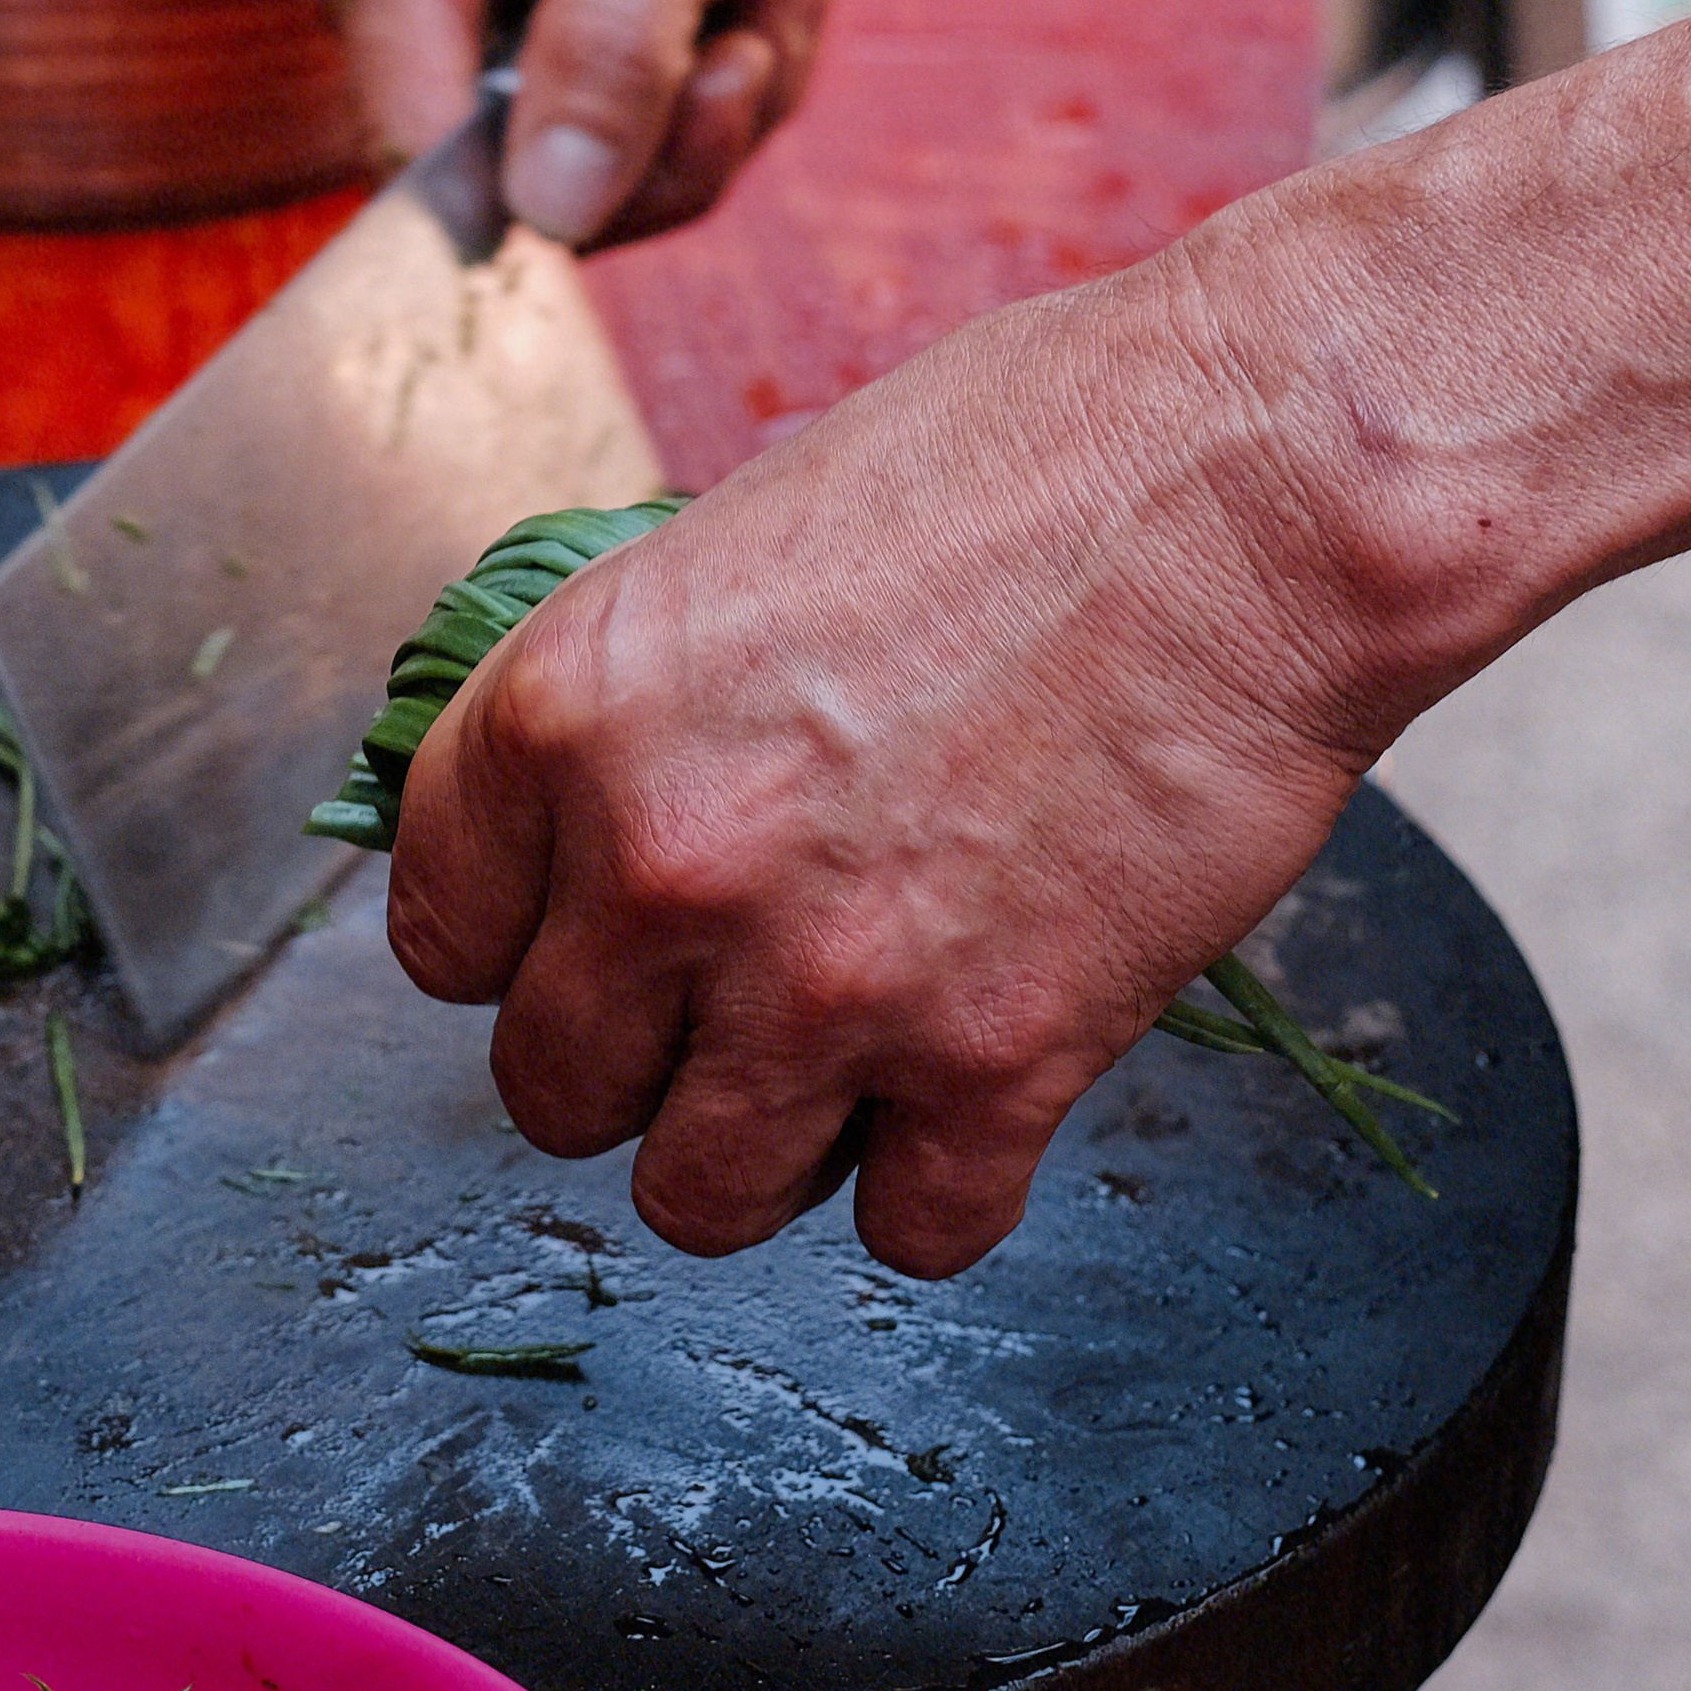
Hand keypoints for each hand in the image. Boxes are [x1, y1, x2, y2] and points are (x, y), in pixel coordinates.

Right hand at [308, 0, 845, 246]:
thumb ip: (607, 58)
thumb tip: (552, 217)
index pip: (418, 155)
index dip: (549, 188)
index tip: (701, 106)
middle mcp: (392, 1)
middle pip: (519, 189)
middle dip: (679, 128)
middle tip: (761, 11)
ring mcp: (458, 34)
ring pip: (602, 181)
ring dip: (722, 98)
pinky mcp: (526, 55)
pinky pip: (634, 148)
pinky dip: (717, 82)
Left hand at [385, 234, 1387, 1272]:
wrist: (1253, 487)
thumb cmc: (1023, 458)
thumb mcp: (738, 544)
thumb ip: (642, 704)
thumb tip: (599, 814)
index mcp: (568, 711)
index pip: (438, 930)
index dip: (516, 943)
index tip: (578, 938)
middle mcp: (663, 864)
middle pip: (549, 1089)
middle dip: (627, 1061)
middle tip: (717, 1003)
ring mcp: (822, 985)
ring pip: (694, 1199)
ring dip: (757, 1148)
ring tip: (834, 1067)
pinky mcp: (995, 1066)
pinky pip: (908, 1232)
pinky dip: (938, 1184)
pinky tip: (973, 1090)